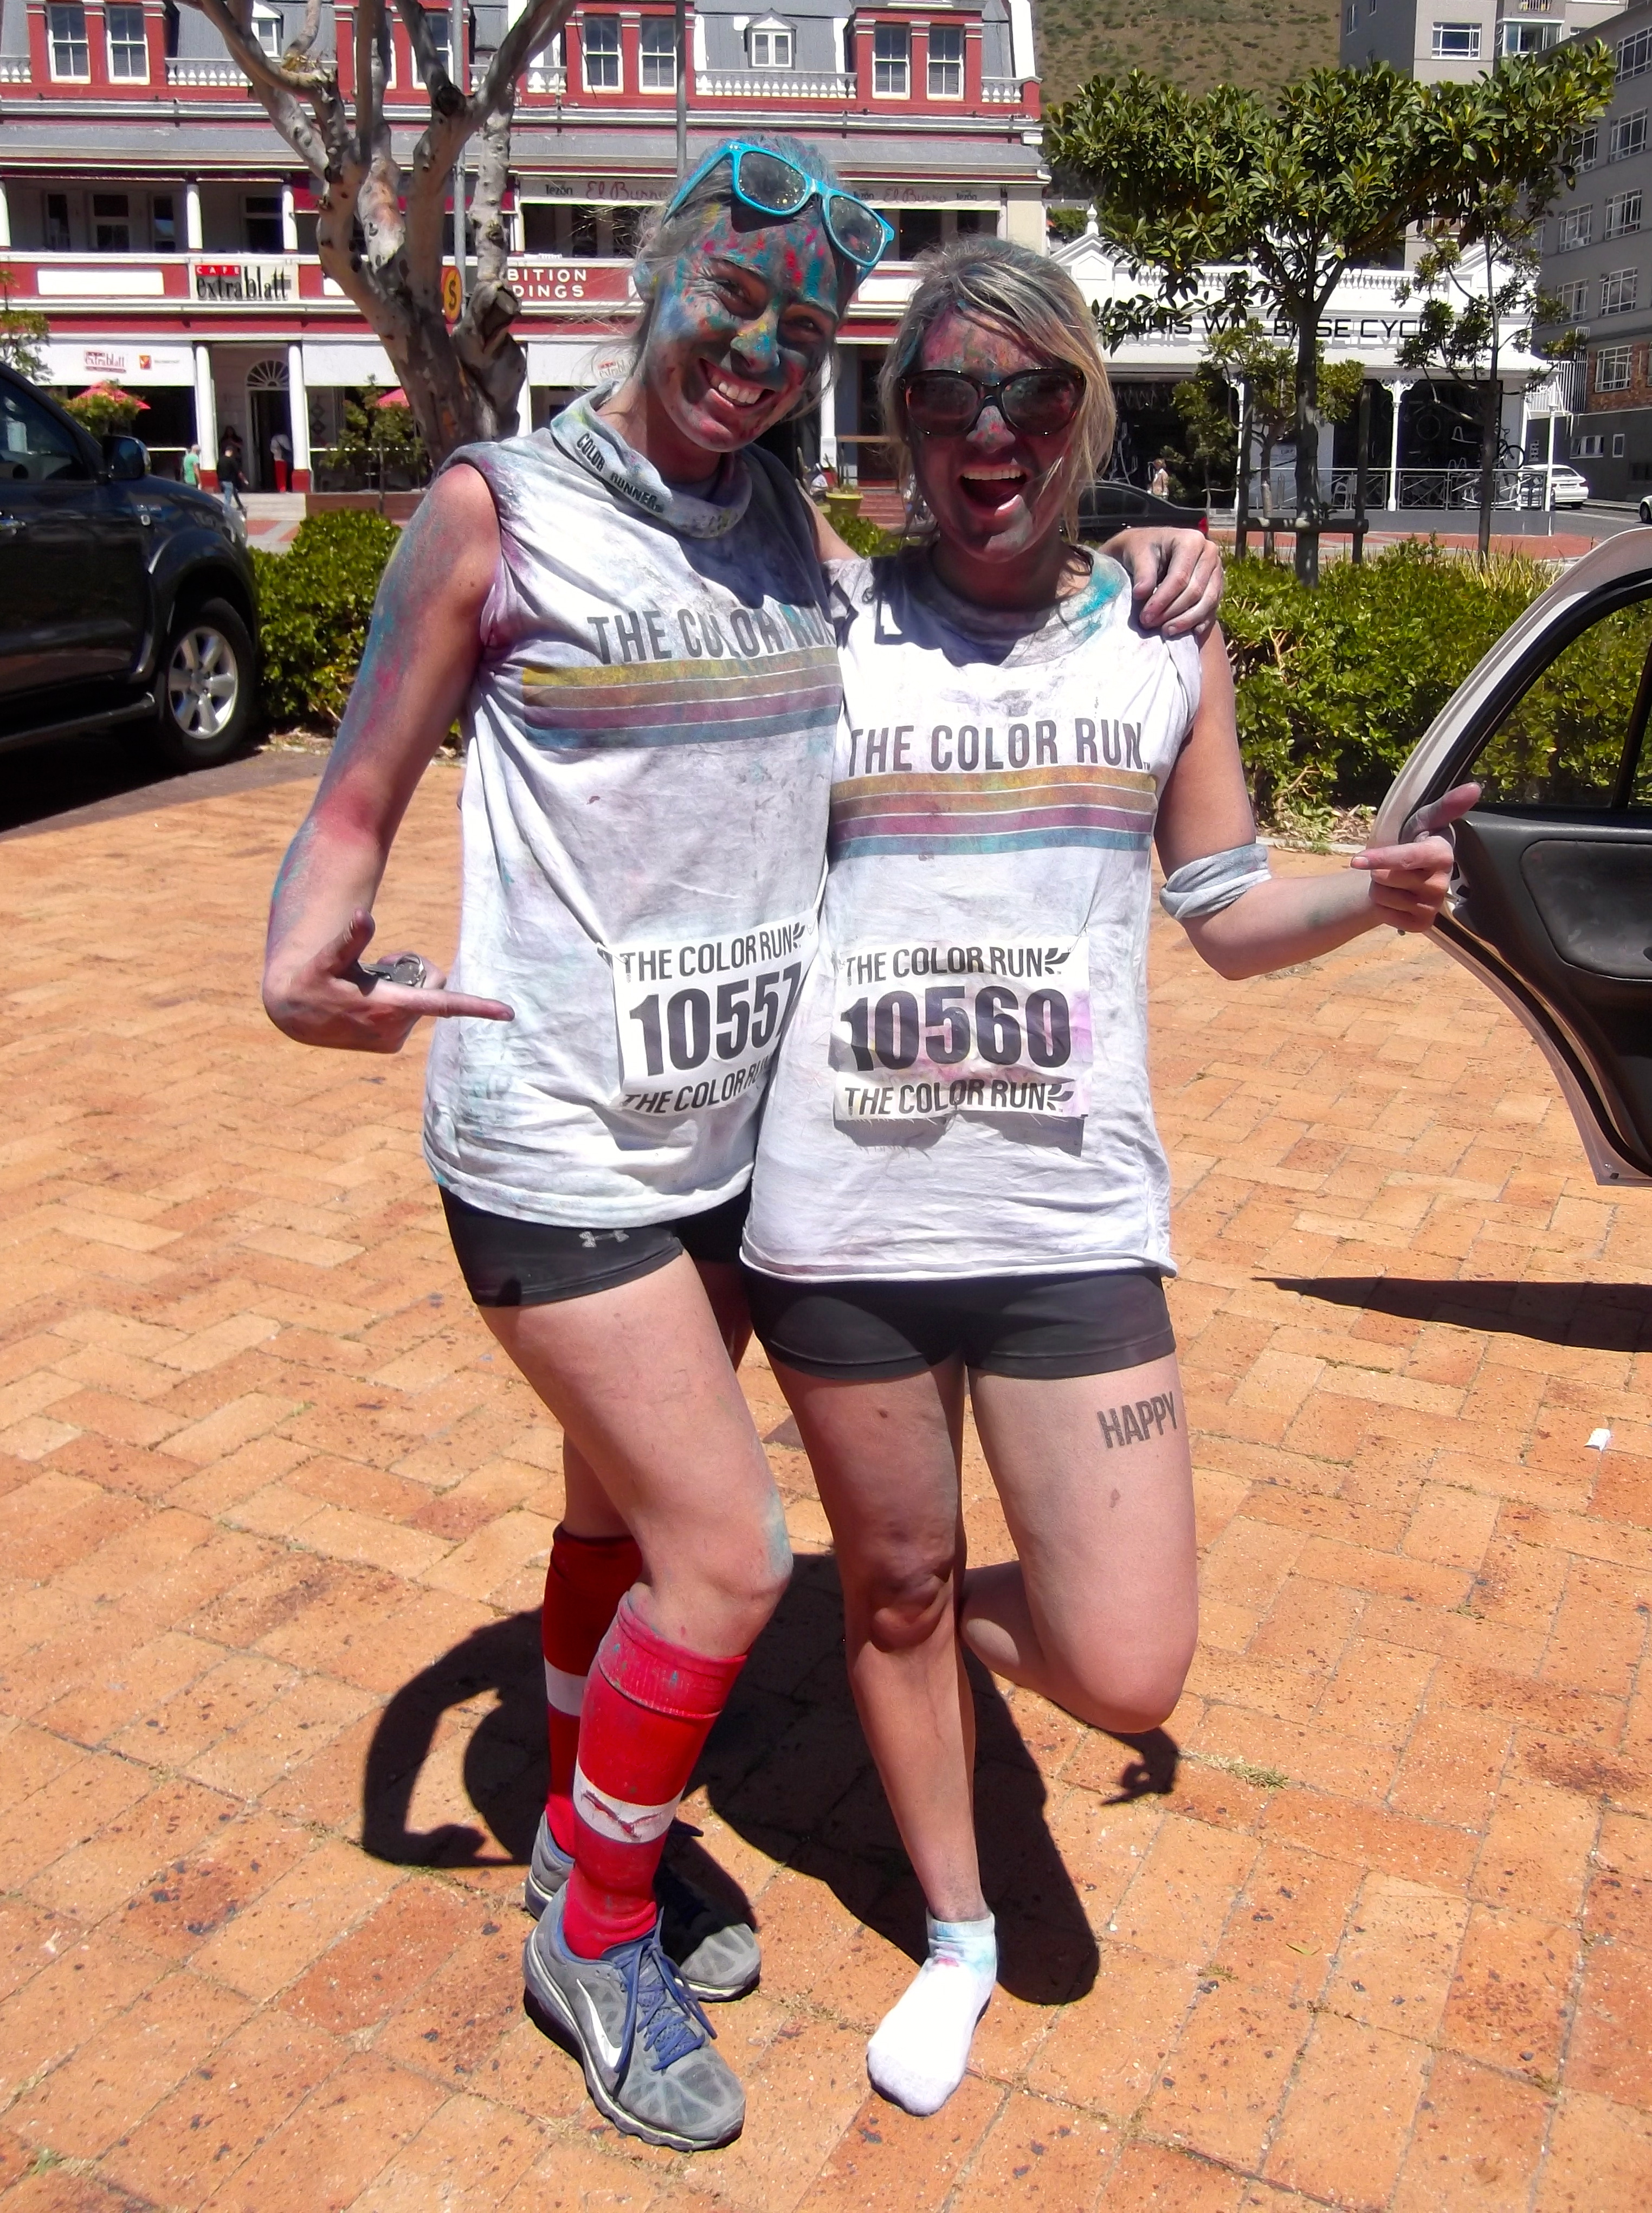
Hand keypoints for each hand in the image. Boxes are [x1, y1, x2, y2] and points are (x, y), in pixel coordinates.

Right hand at [263, 908, 513, 1052]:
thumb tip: (361, 914)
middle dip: (415, 972)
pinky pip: (410, 1016)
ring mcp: (393, 1039)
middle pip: (432, 990)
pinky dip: (398, 1003)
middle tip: (381, 963)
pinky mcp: (389, 1044)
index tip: (508, 1012)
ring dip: (404, 987)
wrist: (293, 1015)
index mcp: (390, 1008)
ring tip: (367, 983)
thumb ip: (348, 937)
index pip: (443, 1006)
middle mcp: (396, 1028)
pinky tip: (369, 1000)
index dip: (478, 1007)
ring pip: (421, 1003)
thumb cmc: (313, 980)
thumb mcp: (327, 958)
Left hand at [1104, 527, 1224, 635]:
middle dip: (1172, 612)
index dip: (1162, 600)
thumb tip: (1141, 593)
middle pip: (1195, 591)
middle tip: (1150, 625)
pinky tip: (1188, 633)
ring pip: (1207, 602)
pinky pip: (1213, 608)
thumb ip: (1142, 572)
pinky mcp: (1217, 586)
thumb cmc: (1142, 549)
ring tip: (1166, 631)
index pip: (1180, 577)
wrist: (1150, 548)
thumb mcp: (1137, 553)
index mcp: (1191, 541)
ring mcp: (1216, 571)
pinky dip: (1200, 622)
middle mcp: (1210, 553)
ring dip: (1186, 621)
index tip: (1145, 617)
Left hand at [1351, 783, 1480, 931]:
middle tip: (1390, 865)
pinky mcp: (1423, 923)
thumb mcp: (1425, 819)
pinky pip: (1388, 917)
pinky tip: (1396, 899)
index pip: (1408, 858)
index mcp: (1443, 854)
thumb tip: (1474, 787)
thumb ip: (1446, 805)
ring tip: (1393, 881)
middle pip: (1387, 878)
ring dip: (1378, 888)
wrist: (1407, 872)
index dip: (1381, 858)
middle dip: (1378, 870)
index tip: (1356, 860)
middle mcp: (1442, 883)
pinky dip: (1383, 908)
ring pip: (1383, 897)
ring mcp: (1433, 906)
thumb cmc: (1416, 839)